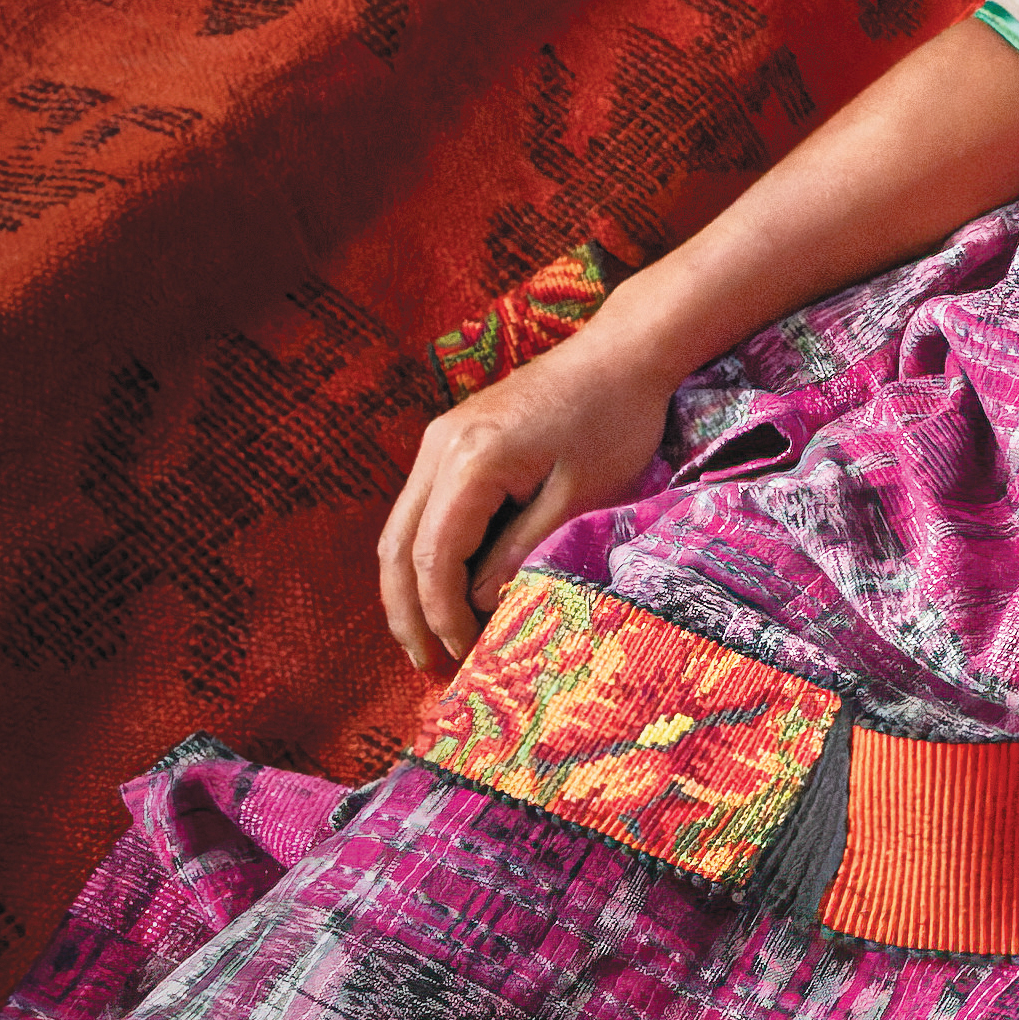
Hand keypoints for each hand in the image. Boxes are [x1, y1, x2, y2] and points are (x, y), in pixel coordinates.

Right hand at [373, 335, 680, 670]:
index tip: (465, 655)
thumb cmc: (614, 422)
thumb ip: (523, 552)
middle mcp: (439, 447)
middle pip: (398, 547)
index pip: (434, 557)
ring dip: (409, 588)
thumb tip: (479, 605)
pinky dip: (425, 554)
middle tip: (426, 666)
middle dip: (407, 613)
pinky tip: (446, 590)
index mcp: (471, 462)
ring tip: (429, 641)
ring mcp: (439, 439)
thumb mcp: (578, 498)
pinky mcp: (451, 439)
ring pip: (400, 528)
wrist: (620, 354)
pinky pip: (422, 508)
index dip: (443, 615)